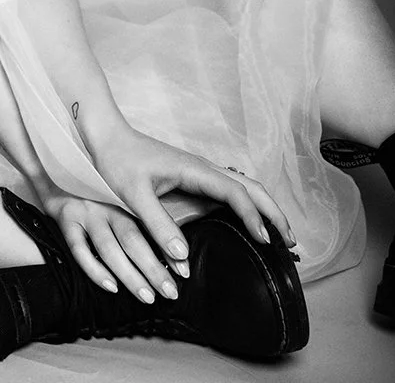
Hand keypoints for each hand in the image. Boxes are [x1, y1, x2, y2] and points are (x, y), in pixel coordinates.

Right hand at [41, 188, 186, 302]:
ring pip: (109, 248)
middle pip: (133, 240)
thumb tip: (171, 244)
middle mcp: (107, 204)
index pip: (151, 226)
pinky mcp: (66, 217)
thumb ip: (139, 212)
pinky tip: (111, 286)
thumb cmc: (95, 180)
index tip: (184, 271)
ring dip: (130, 275)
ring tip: (147, 296)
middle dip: (154, 269)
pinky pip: (80, 249)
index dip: (168, 250)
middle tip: (171, 293)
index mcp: (125, 197)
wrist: (56, 158)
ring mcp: (86, 211)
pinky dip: (95, 269)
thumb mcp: (120, 190)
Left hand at [89, 122, 295, 280]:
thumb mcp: (132, 195)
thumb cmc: (115, 161)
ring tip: (280, 235)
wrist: (104, 136)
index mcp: (192, 169)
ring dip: (264, 208)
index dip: (252, 216)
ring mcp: (198, 171)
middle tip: (291, 242)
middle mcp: (201, 167)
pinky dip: (247, 205)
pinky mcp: (191, 177)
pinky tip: (248, 222)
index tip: (265, 240)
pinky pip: (228, 190)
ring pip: (242, 186)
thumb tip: (183, 258)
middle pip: (249, 186)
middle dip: (273, 212)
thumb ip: (157, 225)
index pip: (234, 192)